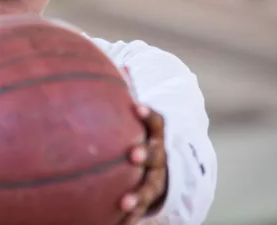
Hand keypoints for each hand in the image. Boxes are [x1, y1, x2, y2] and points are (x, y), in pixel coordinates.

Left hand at [121, 104, 167, 224]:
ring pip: (150, 187)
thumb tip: (119, 67)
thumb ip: (123, 95)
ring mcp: (156, 178)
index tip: (136, 107)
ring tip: (124, 202)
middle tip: (133, 155)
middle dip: (146, 154)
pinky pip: (141, 210)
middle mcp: (159, 156)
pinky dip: (129, 218)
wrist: (158, 164)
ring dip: (138, 195)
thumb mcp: (133, 116)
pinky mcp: (148, 197)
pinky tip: (117, 224)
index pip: (156, 121)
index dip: (148, 114)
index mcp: (155, 134)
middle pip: (156, 155)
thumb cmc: (136, 133)